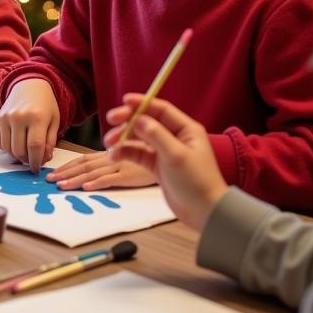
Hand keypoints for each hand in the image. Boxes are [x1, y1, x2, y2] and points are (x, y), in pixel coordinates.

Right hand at [0, 79, 60, 173]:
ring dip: (16, 156)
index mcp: (37, 117)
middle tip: (32, 161)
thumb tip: (43, 160)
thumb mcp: (54, 121)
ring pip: (8, 148)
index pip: (35, 146)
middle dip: (26, 161)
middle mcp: (19, 117)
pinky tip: (15, 145)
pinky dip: (6, 148)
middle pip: (19, 150)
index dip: (36, 161)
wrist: (29, 86)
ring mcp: (6, 117)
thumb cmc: (45, 105)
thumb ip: (50, 142)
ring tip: (25, 152)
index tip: (37, 169)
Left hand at [46, 151, 156, 190]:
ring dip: (75, 180)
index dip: (67, 166)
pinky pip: (111, 179)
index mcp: (108, 155)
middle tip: (49, 181)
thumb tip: (93, 171)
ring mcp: (119, 166)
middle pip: (83, 166)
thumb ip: (112, 162)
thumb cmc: (149, 158)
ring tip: (61, 186)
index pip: (83, 159)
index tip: (53, 173)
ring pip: (93, 173)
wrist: (170, 156)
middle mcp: (111, 159)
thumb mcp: (128, 157)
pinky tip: (86, 188)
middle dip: (65, 173)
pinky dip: (98, 183)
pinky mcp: (129, 176)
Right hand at [103, 93, 227, 229]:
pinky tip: (114, 156)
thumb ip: (156, 135)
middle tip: (110, 119)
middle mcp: (174, 137)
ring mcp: (164, 151)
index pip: (161, 109)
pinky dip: (125, 153)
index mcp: (185, 129)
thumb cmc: (197, 182)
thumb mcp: (176, 156)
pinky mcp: (156, 165)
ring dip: (123, 138)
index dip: (142, 103)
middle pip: (146, 121)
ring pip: (138, 137)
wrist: (203, 212)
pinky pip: (136, 153)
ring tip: (109, 144)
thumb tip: (138, 119)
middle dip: (128, 120)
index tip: (124, 101)